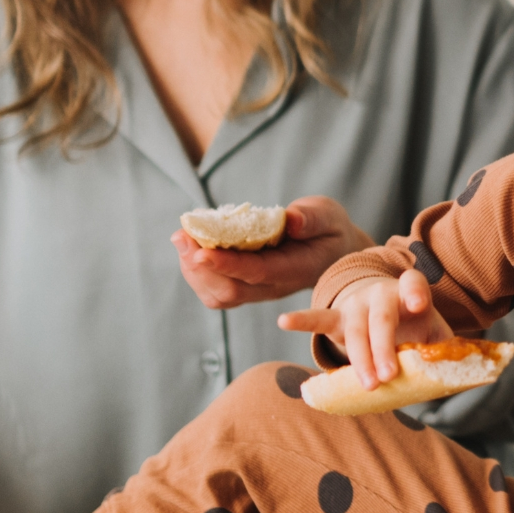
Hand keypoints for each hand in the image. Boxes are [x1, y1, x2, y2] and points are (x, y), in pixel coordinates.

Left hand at [174, 196, 372, 309]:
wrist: (332, 252)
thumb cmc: (329, 230)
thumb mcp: (329, 216)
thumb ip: (312, 218)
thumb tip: (291, 220)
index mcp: (295, 270)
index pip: (256, 273)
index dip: (226, 265)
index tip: (199, 252)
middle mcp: (273, 287)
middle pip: (229, 291)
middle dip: (199, 266)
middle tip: (181, 235)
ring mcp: (258, 291)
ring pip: (218, 295)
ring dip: (193, 271)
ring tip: (181, 238)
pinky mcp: (246, 287)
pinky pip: (215, 290)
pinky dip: (197, 272)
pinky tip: (190, 247)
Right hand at [277, 268, 450, 388]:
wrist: (386, 307)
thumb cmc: (414, 323)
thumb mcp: (433, 330)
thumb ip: (446, 347)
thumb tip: (464, 372)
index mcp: (410, 292)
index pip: (414, 285)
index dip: (416, 292)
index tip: (418, 305)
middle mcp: (382, 293)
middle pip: (381, 318)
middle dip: (383, 348)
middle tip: (387, 378)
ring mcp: (357, 303)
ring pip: (355, 328)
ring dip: (359, 357)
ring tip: (366, 384)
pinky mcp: (337, 315)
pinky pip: (318, 317)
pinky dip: (302, 319)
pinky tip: (284, 321)